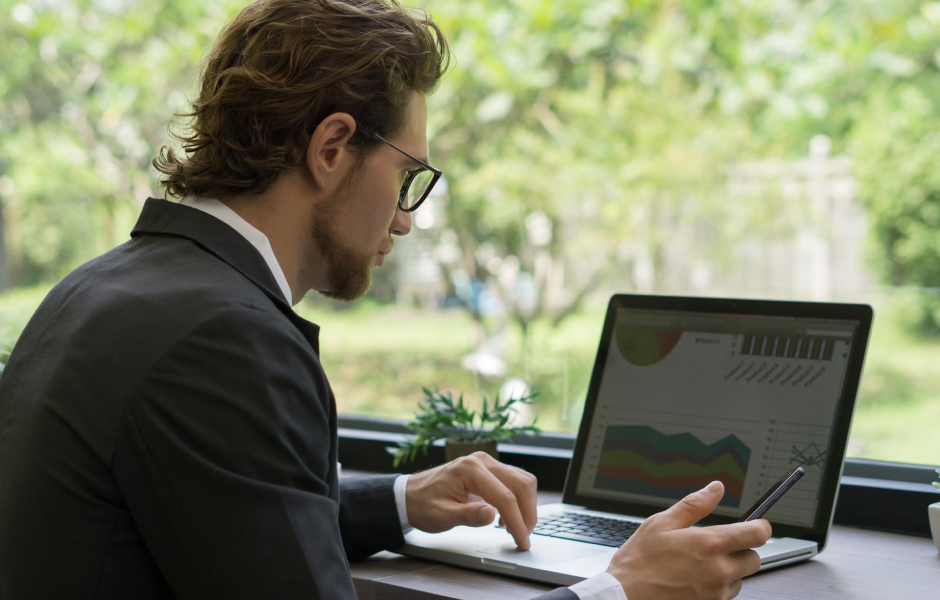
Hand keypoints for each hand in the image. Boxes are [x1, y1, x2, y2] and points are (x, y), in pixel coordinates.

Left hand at [405, 452, 537, 549]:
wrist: (410, 495)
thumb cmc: (423, 504)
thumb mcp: (442, 516)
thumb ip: (467, 515)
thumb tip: (491, 515)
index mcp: (470, 469)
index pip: (505, 497)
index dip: (518, 522)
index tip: (522, 541)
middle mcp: (482, 460)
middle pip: (521, 484)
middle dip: (528, 513)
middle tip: (524, 537)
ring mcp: (487, 462)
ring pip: (522, 481)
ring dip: (525, 506)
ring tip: (515, 529)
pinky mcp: (489, 469)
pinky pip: (514, 481)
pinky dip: (518, 500)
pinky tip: (506, 518)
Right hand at [606, 481, 771, 599]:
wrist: (625, 597)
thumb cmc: (639, 562)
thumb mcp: (661, 523)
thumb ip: (694, 505)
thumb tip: (715, 489)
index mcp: (708, 544)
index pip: (757, 534)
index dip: (760, 526)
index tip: (755, 524)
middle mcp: (718, 571)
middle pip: (754, 559)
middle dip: (741, 550)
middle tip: (717, 546)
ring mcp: (716, 593)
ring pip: (740, 579)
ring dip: (728, 570)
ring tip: (698, 565)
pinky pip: (726, 595)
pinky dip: (716, 587)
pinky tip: (693, 580)